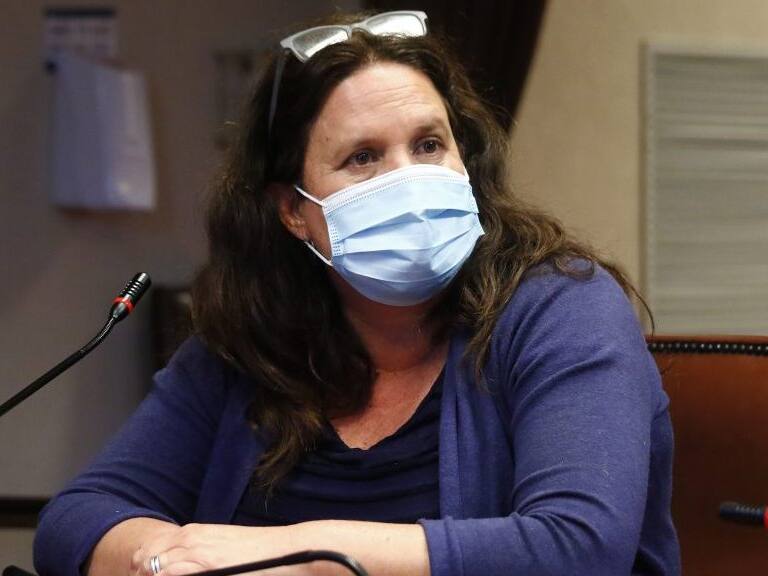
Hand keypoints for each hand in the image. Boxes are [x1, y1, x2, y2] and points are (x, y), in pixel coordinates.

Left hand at [131, 523, 306, 575]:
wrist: (285, 551)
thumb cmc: (258, 555)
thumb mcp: (222, 549)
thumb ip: (198, 557)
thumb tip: (178, 569)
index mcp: (192, 533)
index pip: (149, 551)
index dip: (140, 569)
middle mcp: (189, 539)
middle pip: (143, 559)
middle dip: (139, 574)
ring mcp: (194, 552)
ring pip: (150, 568)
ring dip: (147, 575)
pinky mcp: (203, 565)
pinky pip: (167, 574)